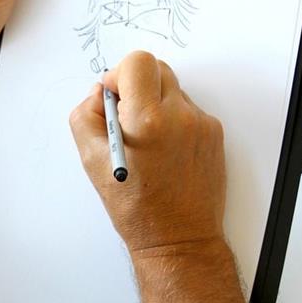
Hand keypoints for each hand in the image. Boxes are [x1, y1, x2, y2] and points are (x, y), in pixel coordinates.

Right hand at [69, 51, 226, 256]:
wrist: (179, 239)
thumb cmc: (135, 208)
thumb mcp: (92, 162)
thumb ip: (87, 116)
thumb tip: (99, 93)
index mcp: (147, 120)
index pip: (137, 62)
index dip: (119, 74)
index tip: (114, 95)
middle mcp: (180, 116)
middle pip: (157, 69)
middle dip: (137, 86)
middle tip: (127, 117)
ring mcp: (202, 124)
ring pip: (173, 91)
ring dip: (156, 105)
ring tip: (148, 143)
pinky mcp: (214, 135)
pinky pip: (188, 112)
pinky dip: (174, 122)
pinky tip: (166, 152)